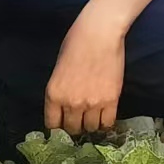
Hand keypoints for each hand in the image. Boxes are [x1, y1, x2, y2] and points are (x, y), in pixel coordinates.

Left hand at [45, 15, 127, 135]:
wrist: (98, 34)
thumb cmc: (75, 44)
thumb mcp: (58, 70)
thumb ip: (60, 91)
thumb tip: (63, 107)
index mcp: (54, 94)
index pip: (53, 125)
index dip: (59, 125)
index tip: (64, 122)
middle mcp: (71, 103)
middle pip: (72, 129)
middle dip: (75, 125)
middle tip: (80, 117)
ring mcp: (92, 104)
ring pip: (90, 128)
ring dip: (91, 123)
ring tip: (94, 114)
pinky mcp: (111, 101)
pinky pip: (107, 123)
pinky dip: (105, 122)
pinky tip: (104, 114)